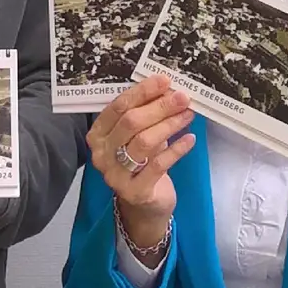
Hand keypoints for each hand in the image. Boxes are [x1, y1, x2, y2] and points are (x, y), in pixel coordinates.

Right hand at [85, 75, 196, 250]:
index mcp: (98, 134)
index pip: (118, 107)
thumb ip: (145, 115)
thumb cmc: (141, 163)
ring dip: (169, 124)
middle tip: (182, 97)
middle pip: (131, 122)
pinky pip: (158, 165)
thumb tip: (168, 89)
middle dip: (159, 107)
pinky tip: (190, 139)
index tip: (164, 81)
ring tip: (188, 115)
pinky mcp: (135, 192)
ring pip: (144, 141)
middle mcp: (101, 155)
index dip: (142, 92)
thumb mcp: (137, 136)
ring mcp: (115, 175)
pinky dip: (176, 149)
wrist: (143, 205)